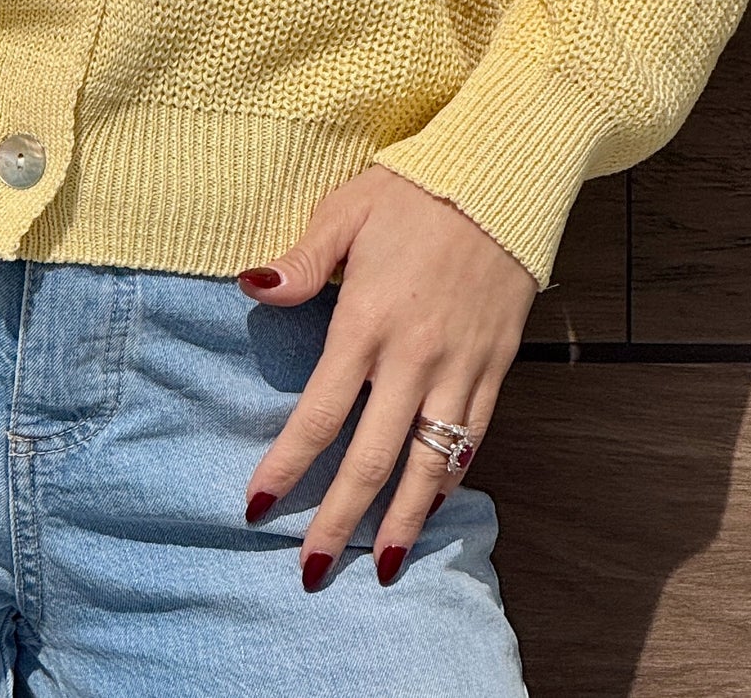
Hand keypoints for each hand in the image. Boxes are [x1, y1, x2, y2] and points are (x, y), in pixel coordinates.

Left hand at [236, 161, 538, 589]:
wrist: (500, 179)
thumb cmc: (412, 191)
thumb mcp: (344, 212)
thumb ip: (301, 261)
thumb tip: (250, 286)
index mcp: (366, 322)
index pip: (320, 414)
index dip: (287, 466)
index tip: (257, 508)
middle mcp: (414, 357)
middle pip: (372, 458)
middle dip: (339, 520)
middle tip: (310, 570)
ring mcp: (460, 368)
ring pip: (429, 464)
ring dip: (402, 520)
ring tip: (379, 565)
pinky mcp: (496, 367)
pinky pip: (473, 437)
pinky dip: (450, 478)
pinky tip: (429, 505)